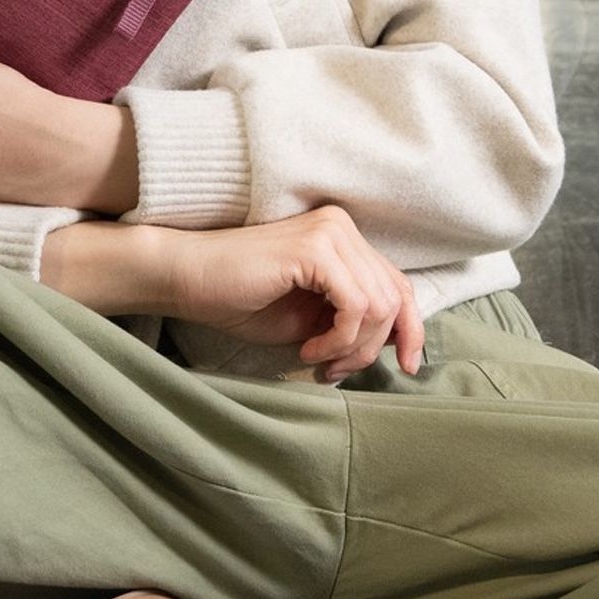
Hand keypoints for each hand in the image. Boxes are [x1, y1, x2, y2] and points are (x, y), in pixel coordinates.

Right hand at [163, 205, 423, 381]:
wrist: (187, 279)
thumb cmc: (240, 299)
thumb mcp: (310, 317)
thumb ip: (351, 319)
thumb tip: (397, 342)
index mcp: (344, 239)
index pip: (399, 285)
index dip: (411, 330)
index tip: (406, 367)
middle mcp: (343, 227)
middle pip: (395, 298)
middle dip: (371, 348)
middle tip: (333, 371)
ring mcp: (331, 233)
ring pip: (379, 306)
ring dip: (352, 348)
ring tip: (317, 361)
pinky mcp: (315, 249)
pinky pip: (355, 306)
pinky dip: (338, 339)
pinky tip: (308, 350)